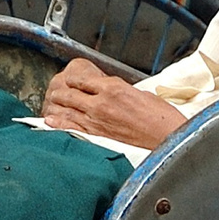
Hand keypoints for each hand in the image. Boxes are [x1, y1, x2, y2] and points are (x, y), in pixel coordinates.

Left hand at [41, 58, 189, 151]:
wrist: (168, 140)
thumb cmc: (162, 119)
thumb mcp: (142, 94)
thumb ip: (122, 92)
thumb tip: (112, 93)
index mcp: (114, 87)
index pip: (82, 79)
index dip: (73, 79)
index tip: (69, 80)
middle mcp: (101, 103)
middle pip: (70, 93)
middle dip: (61, 91)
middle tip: (56, 91)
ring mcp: (97, 121)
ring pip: (67, 110)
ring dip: (57, 106)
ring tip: (51, 103)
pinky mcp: (98, 137)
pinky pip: (71, 128)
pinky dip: (59, 124)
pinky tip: (50, 122)